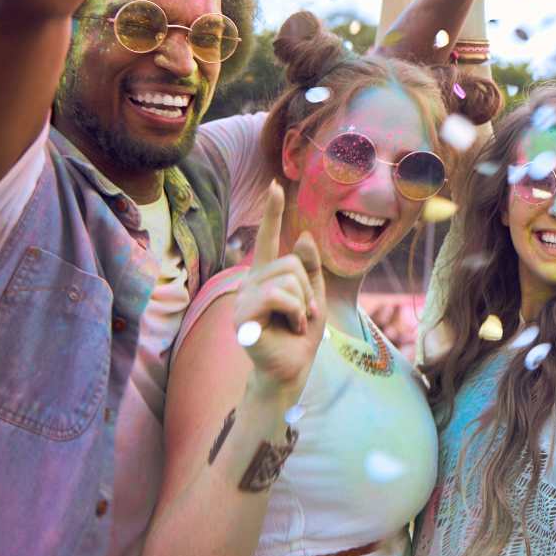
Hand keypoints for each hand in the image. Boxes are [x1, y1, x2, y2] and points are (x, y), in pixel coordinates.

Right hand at [231, 182, 325, 393]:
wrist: (292, 368)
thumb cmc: (300, 334)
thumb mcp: (313, 295)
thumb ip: (309, 268)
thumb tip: (303, 235)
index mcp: (266, 276)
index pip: (269, 239)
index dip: (272, 213)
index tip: (276, 187)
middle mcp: (250, 282)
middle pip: (290, 264)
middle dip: (307, 291)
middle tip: (304, 315)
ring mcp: (242, 299)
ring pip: (287, 280)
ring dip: (303, 305)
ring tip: (296, 323)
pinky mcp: (242, 316)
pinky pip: (278, 297)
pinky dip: (295, 313)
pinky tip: (289, 328)